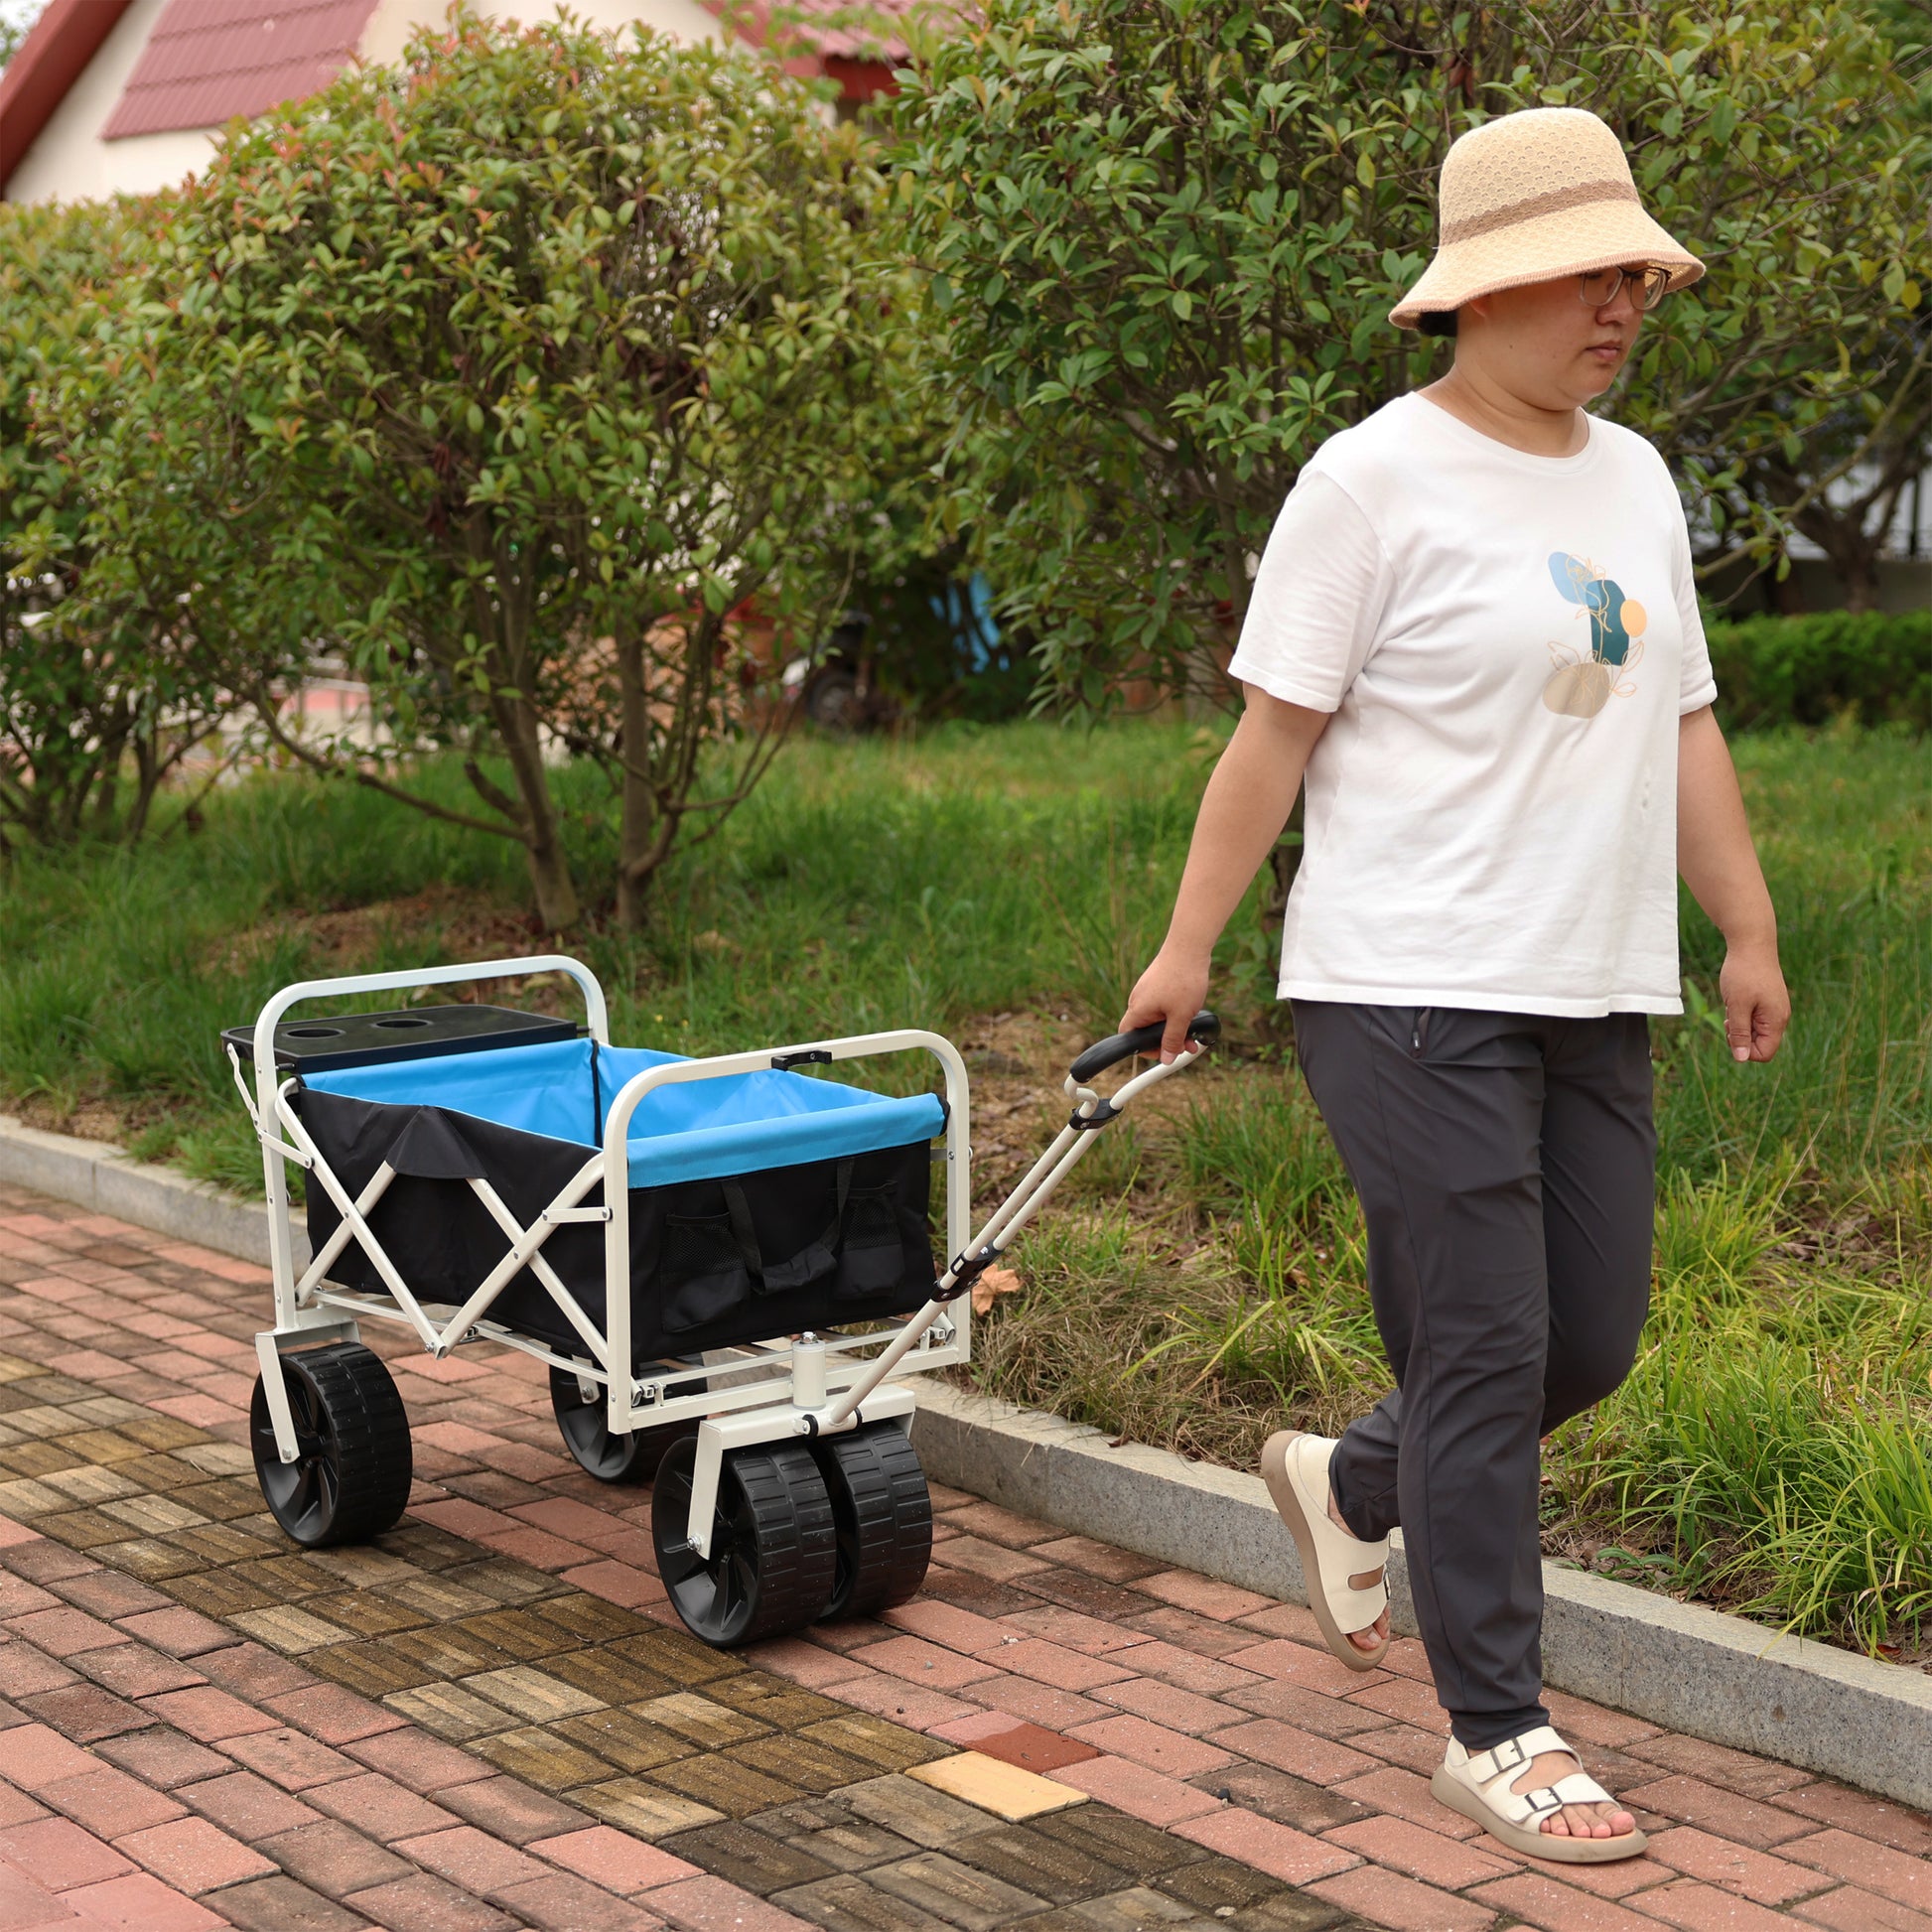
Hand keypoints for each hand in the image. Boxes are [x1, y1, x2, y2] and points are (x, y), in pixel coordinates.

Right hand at [1121, 948, 1210, 1062]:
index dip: (1144, 1049)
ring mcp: (1147, 991)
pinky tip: (1191, 1011)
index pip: (1128, 1037)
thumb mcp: (1181, 1016)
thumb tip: (1166, 1059)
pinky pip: (1162, 1004)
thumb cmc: (1183, 979)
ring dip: (1174, 1027)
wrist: (1189, 947)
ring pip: (1157, 1017)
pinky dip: (1175, 1013)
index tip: (1164, 1051)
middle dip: (1166, 1040)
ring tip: (1193, 1032)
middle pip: (1146, 1029)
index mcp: (1138, 1010)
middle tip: (1185, 1045)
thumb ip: (1173, 1040)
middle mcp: (1138, 1000)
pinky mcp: (1157, 983)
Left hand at [1719, 942, 1788, 1062]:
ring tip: (1733, 1004)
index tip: (1731, 1029)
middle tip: (1730, 1016)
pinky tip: (1735, 998)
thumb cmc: (1743, 974)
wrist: (1751, 943)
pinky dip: (1741, 1012)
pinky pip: (1753, 1017)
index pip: (1764, 1053)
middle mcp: (1779, 1017)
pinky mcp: (1767, 1000)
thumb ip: (1739, 1033)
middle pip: (1759, 1043)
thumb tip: (1741, 1059)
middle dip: (1739, 1035)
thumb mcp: (1737, 1006)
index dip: (1744, 1050)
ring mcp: (1774, 1008)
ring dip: (1738, 1022)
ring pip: (1753, 1030)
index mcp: (1776, 1021)